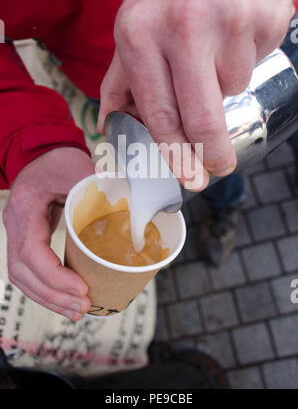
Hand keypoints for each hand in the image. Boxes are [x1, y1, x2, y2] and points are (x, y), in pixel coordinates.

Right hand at [3, 147, 93, 320]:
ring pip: (22, 277)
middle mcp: (15, 223)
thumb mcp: (79, 168)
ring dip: (48, 298)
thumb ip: (102, 189)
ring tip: (76, 311)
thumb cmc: (60, 161)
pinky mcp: (25, 240)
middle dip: (53, 294)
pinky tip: (65, 300)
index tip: (81, 288)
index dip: (54, 275)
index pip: (31, 250)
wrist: (42, 154)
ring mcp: (16, 233)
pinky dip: (45, 289)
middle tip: (83, 306)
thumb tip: (137, 209)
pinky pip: (27, 271)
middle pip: (23, 271)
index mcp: (27, 205)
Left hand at [97, 0, 293, 188]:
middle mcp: (187, 28)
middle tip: (217, 166)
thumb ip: (121, 80)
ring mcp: (234, 20)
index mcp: (142, 35)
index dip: (176, 154)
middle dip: (212, 155)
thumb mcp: (130, 27)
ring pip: (234, 87)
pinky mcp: (269, 15)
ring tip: (214, 46)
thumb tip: (112, 125)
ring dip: (224, 82)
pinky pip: (259, 60)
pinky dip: (245, 57)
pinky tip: (234, 29)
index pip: (160, 114)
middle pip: (204, 119)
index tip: (189, 176)